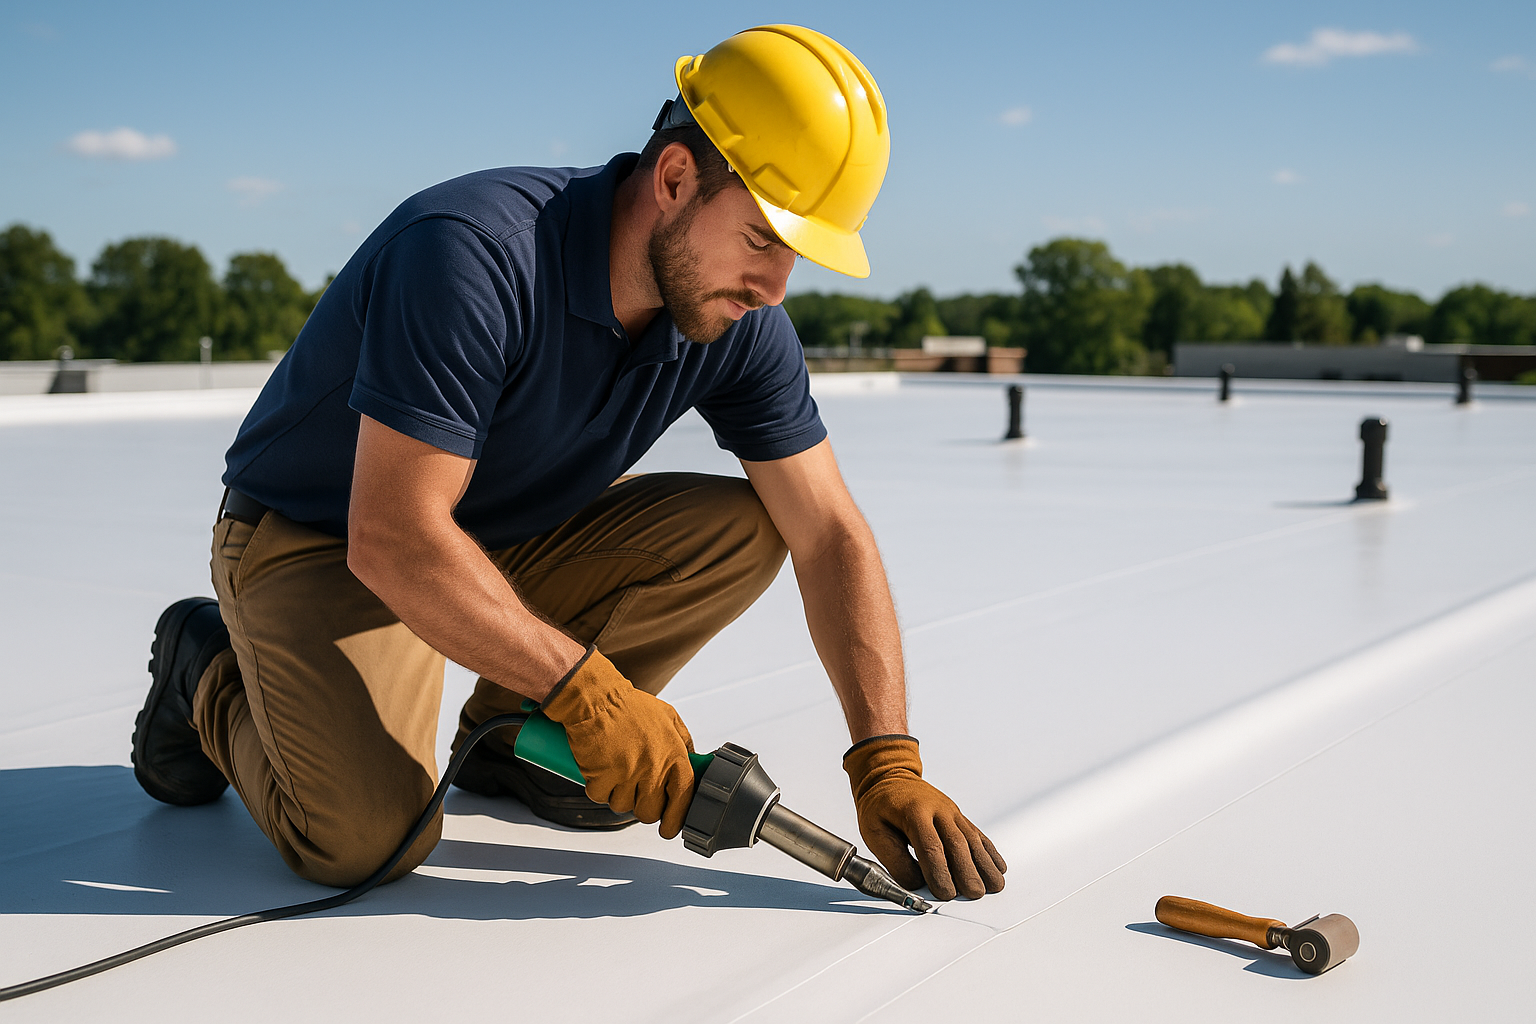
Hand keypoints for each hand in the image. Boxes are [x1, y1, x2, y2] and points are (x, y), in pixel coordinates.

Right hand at [540, 647, 695, 838]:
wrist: (596, 697)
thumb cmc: (630, 706)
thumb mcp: (669, 717)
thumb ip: (683, 742)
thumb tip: (691, 763)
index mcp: (674, 754)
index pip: (683, 798)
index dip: (676, 818)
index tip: (669, 828)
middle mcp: (653, 767)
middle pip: (650, 812)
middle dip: (642, 807)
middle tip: (635, 792)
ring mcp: (627, 773)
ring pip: (623, 807)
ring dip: (618, 795)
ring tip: (616, 772)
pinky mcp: (601, 776)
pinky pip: (600, 797)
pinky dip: (597, 788)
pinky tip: (600, 769)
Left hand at [843, 735, 1006, 900]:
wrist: (890, 777)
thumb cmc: (880, 805)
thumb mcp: (874, 831)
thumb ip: (894, 859)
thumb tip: (915, 884)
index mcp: (913, 812)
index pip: (930, 846)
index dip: (939, 871)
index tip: (945, 893)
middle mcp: (938, 809)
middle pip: (956, 843)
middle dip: (967, 871)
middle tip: (974, 893)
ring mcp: (951, 811)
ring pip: (972, 839)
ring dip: (984, 863)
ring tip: (994, 885)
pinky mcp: (958, 816)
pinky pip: (977, 834)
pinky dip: (989, 851)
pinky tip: (998, 867)